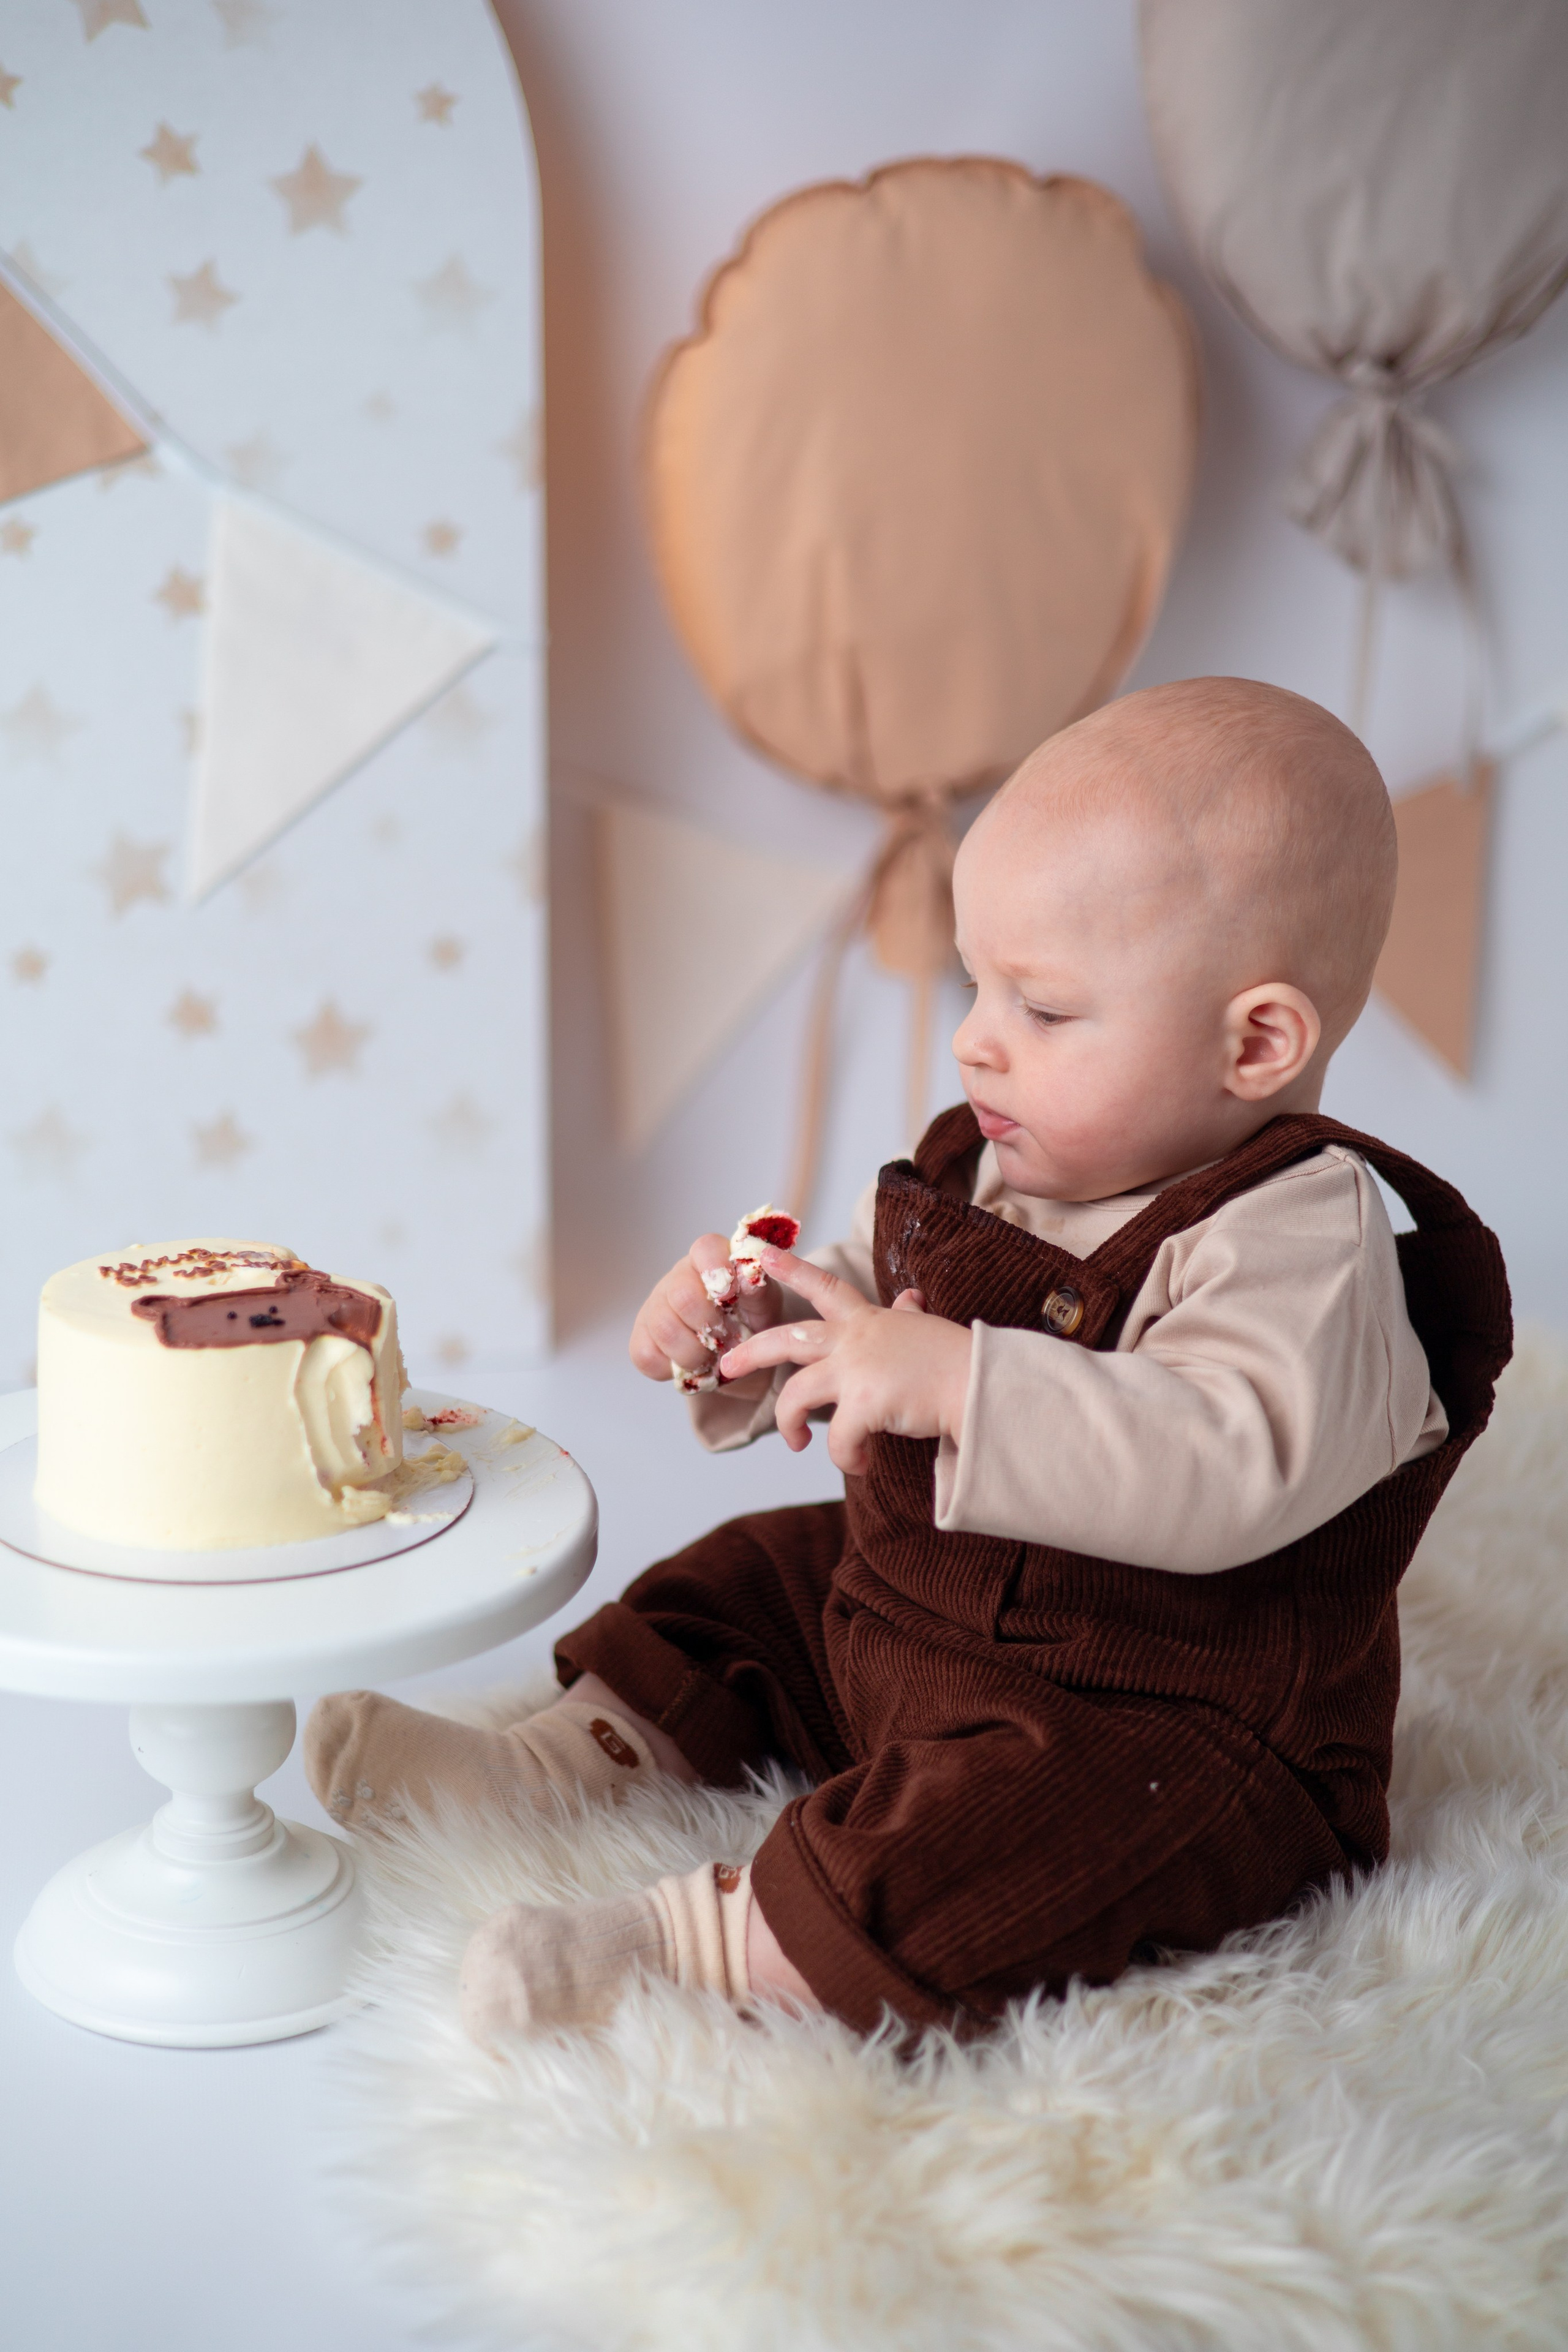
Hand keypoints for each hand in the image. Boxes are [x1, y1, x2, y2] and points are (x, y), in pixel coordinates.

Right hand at [628, 1234, 780, 1390]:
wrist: (741, 1360)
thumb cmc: (751, 1323)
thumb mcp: (763, 1308)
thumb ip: (757, 1292)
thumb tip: (750, 1280)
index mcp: (710, 1261)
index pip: (705, 1248)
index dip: (716, 1269)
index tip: (731, 1296)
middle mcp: (678, 1279)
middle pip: (682, 1295)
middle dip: (709, 1325)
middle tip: (727, 1340)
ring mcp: (655, 1307)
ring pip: (663, 1328)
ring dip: (695, 1353)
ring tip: (712, 1359)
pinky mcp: (642, 1338)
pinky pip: (646, 1355)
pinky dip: (672, 1367)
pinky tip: (691, 1366)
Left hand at [718, 1249, 971, 1475]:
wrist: (979, 1384)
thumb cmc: (955, 1360)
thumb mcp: (923, 1328)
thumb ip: (905, 1315)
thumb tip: (909, 1297)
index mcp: (866, 1321)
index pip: (823, 1286)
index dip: (790, 1269)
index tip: (760, 1254)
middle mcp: (854, 1340)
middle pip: (787, 1341)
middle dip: (750, 1353)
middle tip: (726, 1367)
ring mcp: (856, 1370)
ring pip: (797, 1398)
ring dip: (790, 1425)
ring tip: (797, 1443)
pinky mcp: (864, 1404)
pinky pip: (837, 1441)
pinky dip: (845, 1459)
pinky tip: (861, 1465)